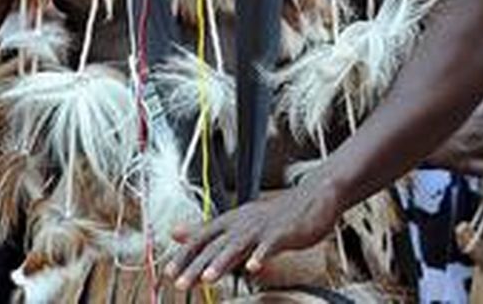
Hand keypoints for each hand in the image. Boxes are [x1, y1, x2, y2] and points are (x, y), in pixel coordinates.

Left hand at [163, 177, 343, 290]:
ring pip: (237, 245)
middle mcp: (242, 223)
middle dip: (196, 265)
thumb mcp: (239, 222)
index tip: (169, 273)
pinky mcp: (282, 232)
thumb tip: (177, 232)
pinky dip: (261, 255)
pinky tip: (253, 267)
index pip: (201, 238)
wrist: (313, 199)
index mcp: (232, 221)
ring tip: (208, 278)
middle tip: (180, 284)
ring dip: (222, 262)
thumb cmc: (277, 216)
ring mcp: (261, 227)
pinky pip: (269, 245)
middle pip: (214, 245)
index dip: (185, 255)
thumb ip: (209, 230)